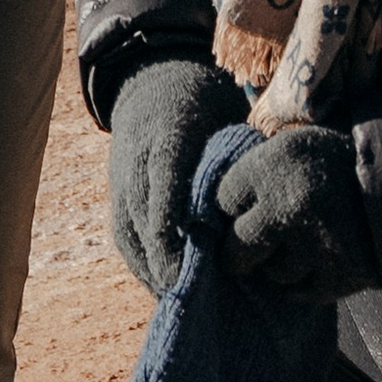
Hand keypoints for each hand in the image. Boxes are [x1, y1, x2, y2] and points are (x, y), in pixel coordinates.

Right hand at [106, 56, 250, 296]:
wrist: (157, 82)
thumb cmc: (206, 104)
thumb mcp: (227, 115)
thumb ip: (240, 155)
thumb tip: (263, 198)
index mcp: (170, 131)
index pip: (165, 177)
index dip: (171, 220)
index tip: (185, 258)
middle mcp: (139, 157)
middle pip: (142, 214)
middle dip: (162, 256)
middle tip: (187, 293)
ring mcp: (123, 176)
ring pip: (129, 231)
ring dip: (150, 267)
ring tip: (177, 299)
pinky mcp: (118, 192)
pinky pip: (124, 235)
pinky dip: (142, 263)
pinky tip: (163, 286)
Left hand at [216, 122, 378, 301]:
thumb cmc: (340, 162)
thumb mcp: (295, 147)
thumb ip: (258, 171)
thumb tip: (216, 206)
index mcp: (276, 163)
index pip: (224, 198)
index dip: (231, 206)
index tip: (240, 210)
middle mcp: (289, 203)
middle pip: (237, 246)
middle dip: (237, 252)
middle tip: (241, 254)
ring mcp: (314, 243)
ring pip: (275, 272)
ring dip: (279, 265)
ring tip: (298, 248)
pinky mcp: (339, 273)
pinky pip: (303, 291)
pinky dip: (306, 281)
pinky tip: (317, 262)